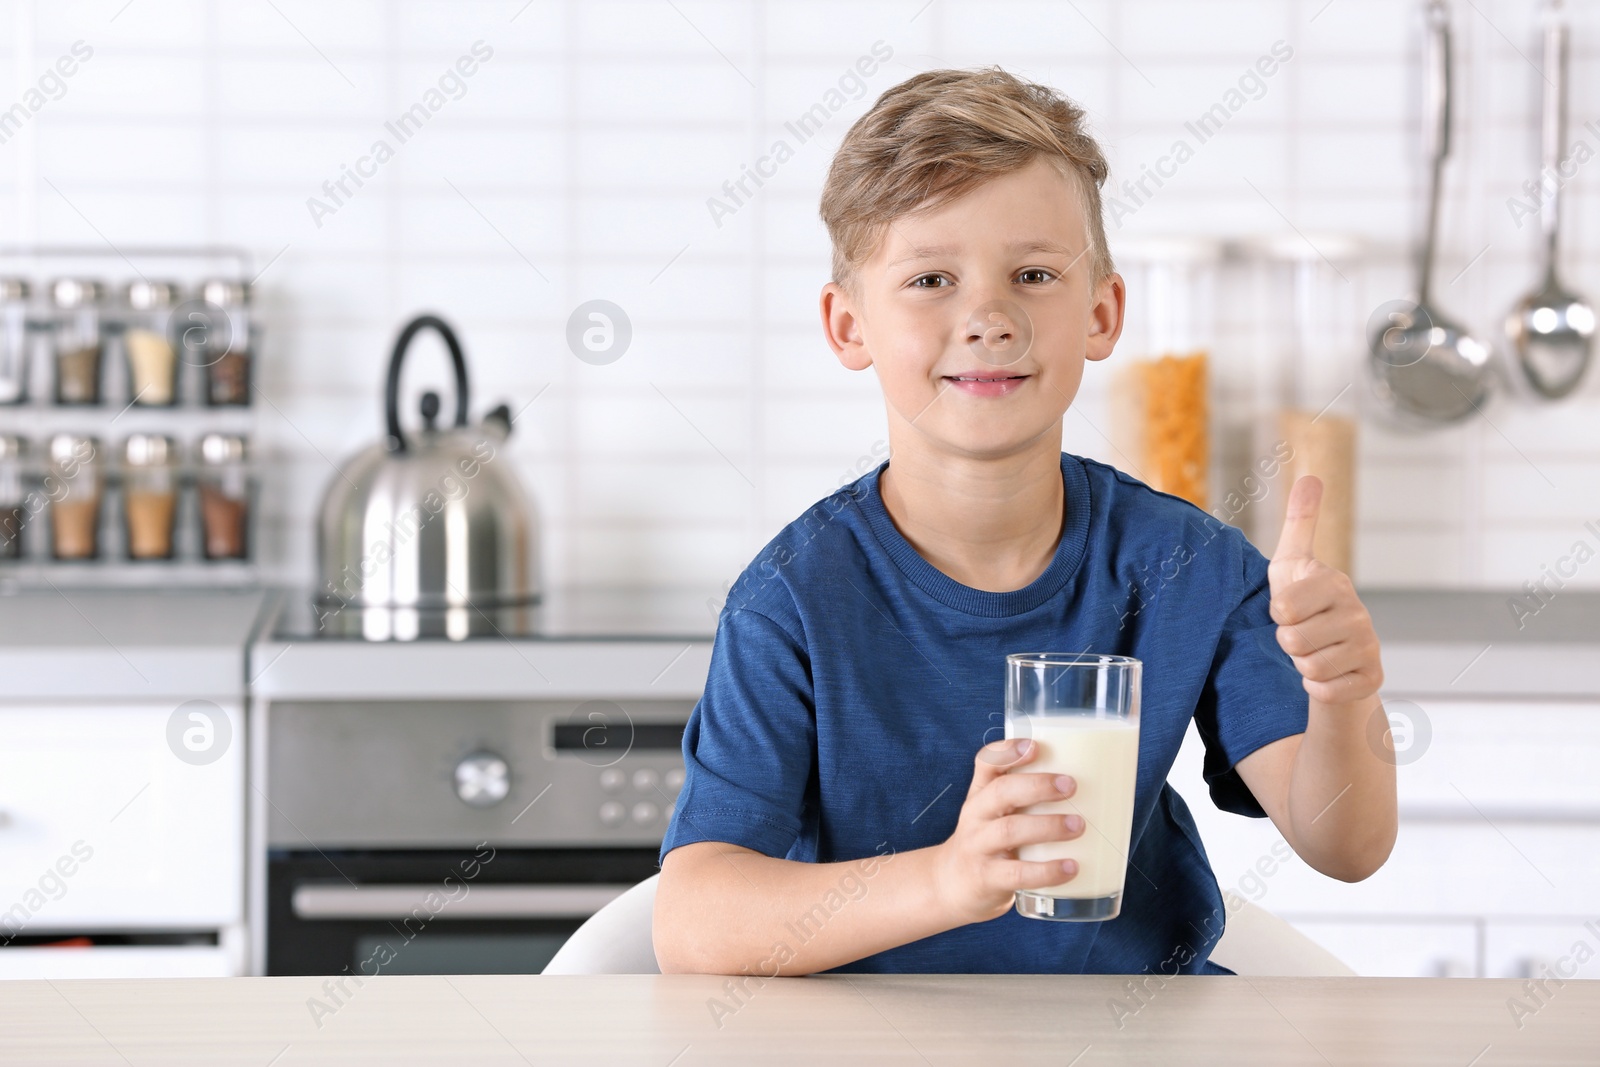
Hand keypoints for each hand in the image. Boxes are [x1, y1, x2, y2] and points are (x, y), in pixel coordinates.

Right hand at [930, 738, 1084, 924]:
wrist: (952, 886)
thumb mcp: (996, 813)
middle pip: (1000, 792)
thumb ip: (1029, 798)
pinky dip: (1046, 870)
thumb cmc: (990, 842)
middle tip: (1071, 785)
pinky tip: (1070, 868)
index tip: (1034, 745)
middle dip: (1037, 786)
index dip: (1008, 751)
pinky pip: (1017, 873)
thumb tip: (1097, 787)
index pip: (987, 763)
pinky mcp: (987, 878)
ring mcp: (978, 846)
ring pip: (1009, 830)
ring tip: (1078, 825)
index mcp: (981, 793)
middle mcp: (976, 815)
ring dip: (1048, 826)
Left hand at [1269, 475, 1382, 705]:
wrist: (1331, 654)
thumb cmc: (1302, 604)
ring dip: (1301, 665)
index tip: (1288, 609)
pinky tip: (1326, 674)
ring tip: (1313, 651)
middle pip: (1293, 641)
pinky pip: (1324, 691)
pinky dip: (1316, 688)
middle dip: (1287, 642)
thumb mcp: (1292, 563)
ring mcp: (1369, 647)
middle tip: (1300, 634)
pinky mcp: (1372, 679)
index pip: (1283, 608)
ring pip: (1308, 668)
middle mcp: (1359, 614)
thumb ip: (1299, 522)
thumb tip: (1310, 476)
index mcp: (1335, 583)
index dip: (1276, 614)